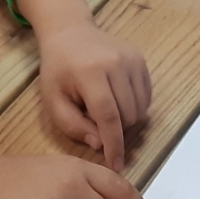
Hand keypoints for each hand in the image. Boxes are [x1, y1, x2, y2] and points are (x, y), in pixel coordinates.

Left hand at [37, 20, 150, 170]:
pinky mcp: (140, 59)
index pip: (108, 116)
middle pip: (127, 115)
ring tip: (104, 109)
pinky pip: (146, 96)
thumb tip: (100, 145)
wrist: (70, 33)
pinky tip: (117, 100)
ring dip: (126, 120)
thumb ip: (73, 126)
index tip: (116, 164)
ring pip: (140, 109)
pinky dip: (135, 107)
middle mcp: (115, 63)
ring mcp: (131, 59)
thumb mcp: (53, 100)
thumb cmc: (58, 71)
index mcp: (90, 73)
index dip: (114, 144)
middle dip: (115, 130)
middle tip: (95, 122)